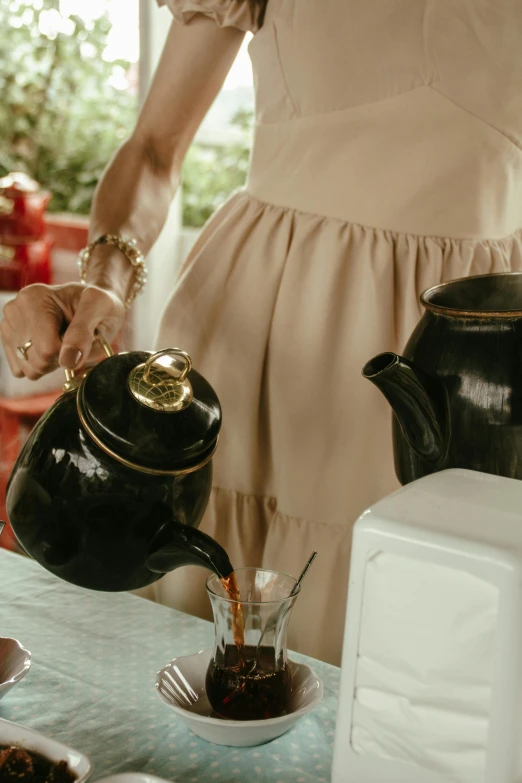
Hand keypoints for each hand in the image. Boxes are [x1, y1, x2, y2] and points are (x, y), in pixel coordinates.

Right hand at [0, 283, 124, 379]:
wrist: (92, 302)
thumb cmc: (99, 303)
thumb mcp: (100, 308)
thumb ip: (83, 333)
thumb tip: (68, 362)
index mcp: (35, 298)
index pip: (48, 349)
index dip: (71, 351)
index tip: (82, 335)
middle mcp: (15, 310)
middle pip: (37, 362)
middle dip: (61, 357)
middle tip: (73, 339)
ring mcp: (9, 326)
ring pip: (29, 370)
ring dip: (52, 362)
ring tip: (63, 341)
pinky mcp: (8, 341)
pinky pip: (23, 371)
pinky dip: (41, 365)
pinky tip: (51, 347)